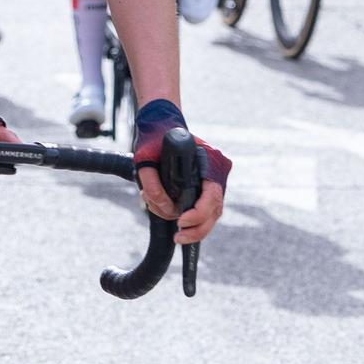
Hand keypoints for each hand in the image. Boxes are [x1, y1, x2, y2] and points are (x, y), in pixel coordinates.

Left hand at [131, 101, 227, 247]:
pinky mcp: (205, 188)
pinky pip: (202, 210)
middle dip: (195, 229)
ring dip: (189, 225)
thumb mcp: (146, 156)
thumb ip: (150, 181)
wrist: (161, 125)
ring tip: (160, 211)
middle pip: (214, 212)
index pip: (212, 197)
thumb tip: (160, 204)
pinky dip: (187, 217)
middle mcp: (217, 173)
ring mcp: (213, 181)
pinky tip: (166, 211)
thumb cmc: (155, 138)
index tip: (181, 221)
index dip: (198, 214)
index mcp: (210, 161)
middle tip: (177, 237)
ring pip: (209, 215)